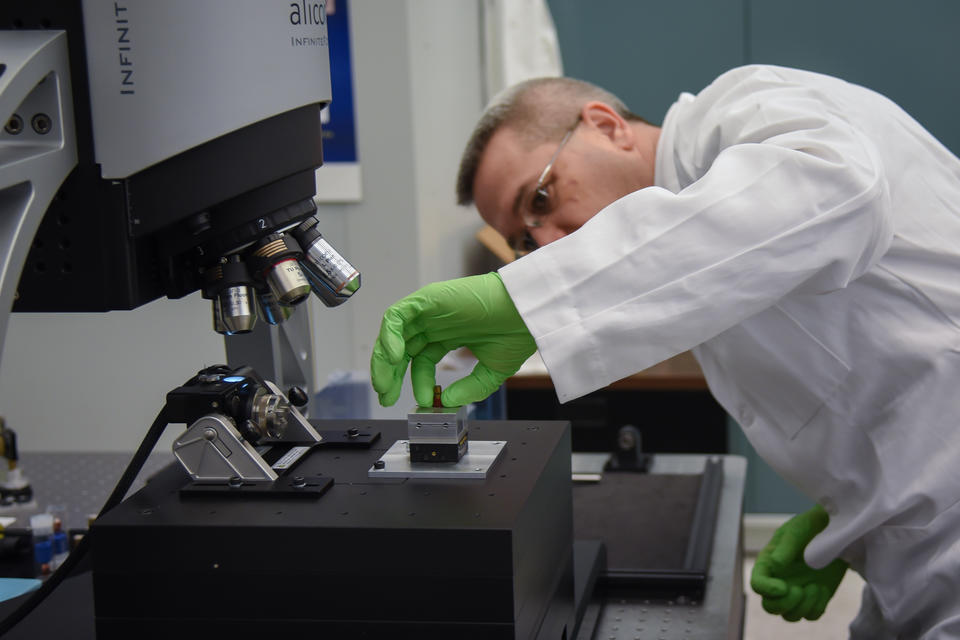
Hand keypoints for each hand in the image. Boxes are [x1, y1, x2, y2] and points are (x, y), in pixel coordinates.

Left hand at [370, 273, 536, 406]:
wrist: (527, 312)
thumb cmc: (517, 331)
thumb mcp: (492, 371)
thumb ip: (469, 389)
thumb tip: (444, 401)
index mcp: (448, 336)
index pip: (421, 360)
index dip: (416, 382)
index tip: (420, 401)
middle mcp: (435, 323)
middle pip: (402, 349)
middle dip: (391, 374)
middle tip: (386, 396)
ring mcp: (429, 311)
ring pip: (393, 335)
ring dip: (385, 360)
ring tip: (385, 383)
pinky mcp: (426, 300)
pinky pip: (397, 317)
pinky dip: (390, 336)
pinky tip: (395, 358)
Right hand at [750, 505, 848, 621]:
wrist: (838, 532)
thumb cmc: (812, 526)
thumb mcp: (799, 529)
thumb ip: (786, 546)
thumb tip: (775, 564)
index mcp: (769, 563)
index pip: (757, 584)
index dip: (767, 590)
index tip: (784, 586)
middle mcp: (779, 580)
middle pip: (771, 607)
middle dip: (785, 603)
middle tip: (799, 590)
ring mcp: (797, 591)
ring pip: (791, 616)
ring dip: (803, 606)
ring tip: (815, 586)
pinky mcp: (815, 598)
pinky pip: (812, 615)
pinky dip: (817, 606)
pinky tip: (823, 588)